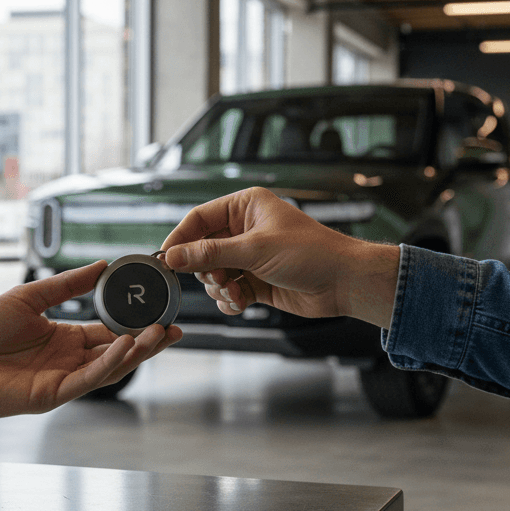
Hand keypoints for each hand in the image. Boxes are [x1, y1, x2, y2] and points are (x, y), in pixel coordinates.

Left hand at [0, 261, 181, 422]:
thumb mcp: (29, 297)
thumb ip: (66, 285)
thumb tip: (101, 265)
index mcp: (65, 338)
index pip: (110, 331)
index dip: (137, 325)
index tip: (162, 313)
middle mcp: (69, 360)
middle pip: (118, 352)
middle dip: (148, 342)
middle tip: (174, 327)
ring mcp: (63, 379)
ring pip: (109, 368)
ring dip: (135, 353)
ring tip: (159, 335)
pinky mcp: (51, 394)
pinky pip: (87, 380)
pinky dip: (108, 364)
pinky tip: (124, 347)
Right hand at [160, 187, 399, 326]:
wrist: (344, 282)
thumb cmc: (311, 253)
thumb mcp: (254, 250)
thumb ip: (210, 253)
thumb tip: (174, 257)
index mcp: (245, 207)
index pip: (199, 219)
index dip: (180, 239)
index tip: (165, 260)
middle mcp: (245, 229)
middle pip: (202, 250)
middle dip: (205, 270)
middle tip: (218, 280)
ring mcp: (250, 256)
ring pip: (213, 274)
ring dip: (219, 288)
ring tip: (236, 293)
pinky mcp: (256, 281)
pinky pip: (228, 291)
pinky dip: (230, 300)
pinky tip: (242, 303)